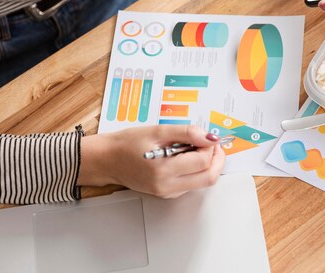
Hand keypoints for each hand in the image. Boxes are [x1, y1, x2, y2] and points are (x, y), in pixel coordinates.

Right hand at [78, 125, 225, 198]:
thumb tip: (210, 137)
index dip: (211, 147)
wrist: (107, 160)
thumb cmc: (127, 144)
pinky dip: (195, 170)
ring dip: (207, 164)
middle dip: (216, 159)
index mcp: (164, 170)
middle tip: (212, 144)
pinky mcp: (167, 193)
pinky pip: (191, 184)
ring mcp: (168, 192)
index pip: (203, 161)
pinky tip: (185, 157)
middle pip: (208, 177)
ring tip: (195, 148)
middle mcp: (167, 186)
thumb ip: (187, 133)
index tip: (207, 136)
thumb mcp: (158, 131)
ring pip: (202, 182)